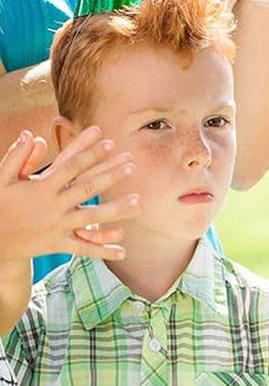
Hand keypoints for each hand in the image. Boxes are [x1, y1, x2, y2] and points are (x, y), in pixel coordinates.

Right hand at [0, 127, 139, 261]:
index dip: (91, 153)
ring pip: (90, 217)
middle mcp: (52, 206)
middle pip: (86, 188)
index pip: (71, 166)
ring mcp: (56, 226)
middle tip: (132, 166)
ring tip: (138, 202)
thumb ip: (16, 157)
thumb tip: (29, 134)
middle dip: (109, 177)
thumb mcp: (1, 180)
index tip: (110, 142)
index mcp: (41, 187)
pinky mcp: (56, 244)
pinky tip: (123, 251)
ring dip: (115, 210)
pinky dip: (103, 250)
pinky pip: (83, 248)